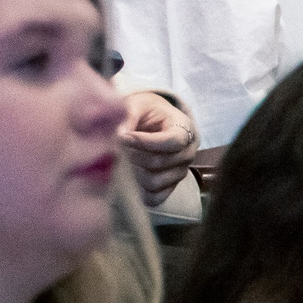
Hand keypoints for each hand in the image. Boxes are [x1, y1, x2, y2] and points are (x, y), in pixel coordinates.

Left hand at [116, 90, 197, 206]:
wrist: (154, 121)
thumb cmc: (146, 111)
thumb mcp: (138, 104)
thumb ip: (129, 115)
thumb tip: (118, 135)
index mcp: (185, 129)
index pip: (172, 142)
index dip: (145, 142)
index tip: (123, 137)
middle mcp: (187, 153)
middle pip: (159, 163)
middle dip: (132, 155)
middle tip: (115, 147)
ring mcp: (180, 172)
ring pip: (154, 182)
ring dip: (132, 172)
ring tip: (120, 158)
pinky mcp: (170, 187)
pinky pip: (155, 198)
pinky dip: (138, 190)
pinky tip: (127, 175)